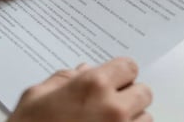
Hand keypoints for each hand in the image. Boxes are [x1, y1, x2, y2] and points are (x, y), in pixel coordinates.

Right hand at [8, 57, 152, 121]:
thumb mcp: (37, 96)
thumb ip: (64, 78)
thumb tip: (85, 69)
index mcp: (93, 85)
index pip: (129, 66)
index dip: (121, 72)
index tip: (114, 79)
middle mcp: (114, 108)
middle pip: (144, 92)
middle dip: (130, 94)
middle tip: (111, 102)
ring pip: (146, 119)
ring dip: (133, 119)